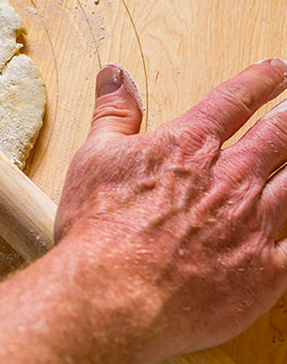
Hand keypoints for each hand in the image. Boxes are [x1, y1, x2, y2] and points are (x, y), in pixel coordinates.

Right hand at [55, 59, 286, 361]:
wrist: (113, 294)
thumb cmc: (98, 226)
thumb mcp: (95, 156)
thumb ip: (114, 112)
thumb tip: (116, 74)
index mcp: (189, 146)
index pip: (233, 100)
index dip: (260, 80)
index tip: (277, 70)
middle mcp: (230, 178)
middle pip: (279, 135)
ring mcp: (253, 224)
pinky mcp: (266, 272)